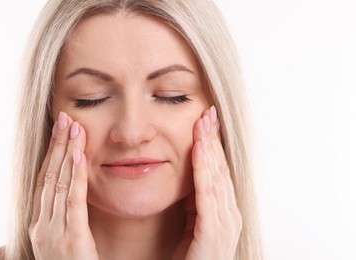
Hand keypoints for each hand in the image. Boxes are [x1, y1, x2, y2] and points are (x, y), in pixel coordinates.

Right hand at [29, 112, 98, 259]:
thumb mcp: (63, 241)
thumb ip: (64, 218)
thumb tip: (70, 192)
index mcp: (40, 225)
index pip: (45, 182)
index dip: (51, 155)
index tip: (60, 132)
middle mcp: (42, 225)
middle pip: (49, 176)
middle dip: (57, 145)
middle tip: (65, 118)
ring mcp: (54, 232)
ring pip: (59, 183)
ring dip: (66, 152)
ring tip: (73, 127)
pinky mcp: (72, 239)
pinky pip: (73, 201)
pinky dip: (75, 175)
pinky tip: (79, 154)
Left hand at [173, 106, 241, 259]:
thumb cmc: (191, 257)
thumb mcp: (193, 222)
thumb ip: (195, 201)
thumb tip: (192, 174)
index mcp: (226, 212)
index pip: (220, 171)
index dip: (214, 145)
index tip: (207, 122)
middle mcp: (230, 215)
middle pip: (221, 168)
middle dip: (214, 139)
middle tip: (208, 112)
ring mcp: (224, 224)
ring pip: (216, 176)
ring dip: (209, 147)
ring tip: (203, 122)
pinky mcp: (212, 232)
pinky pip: (206, 193)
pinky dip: (203, 168)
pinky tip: (199, 148)